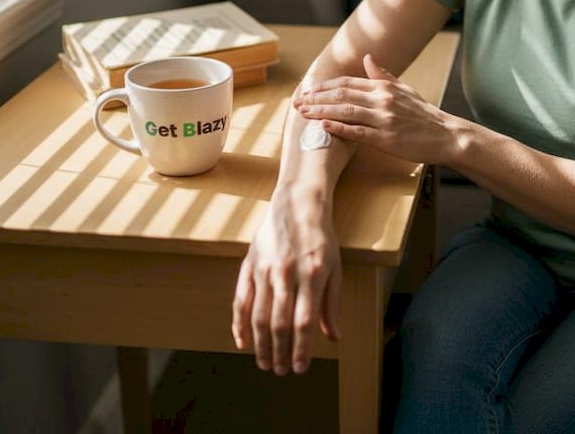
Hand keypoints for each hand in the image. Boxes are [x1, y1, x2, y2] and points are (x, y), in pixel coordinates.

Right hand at [231, 197, 340, 375]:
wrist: (297, 203)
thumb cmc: (321, 238)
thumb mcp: (335, 268)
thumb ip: (332, 303)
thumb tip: (333, 337)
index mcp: (312, 276)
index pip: (304, 323)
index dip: (301, 349)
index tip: (299, 368)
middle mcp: (286, 274)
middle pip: (279, 324)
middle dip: (279, 353)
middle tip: (280, 371)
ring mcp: (264, 270)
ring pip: (259, 317)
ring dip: (261, 345)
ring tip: (264, 363)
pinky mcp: (249, 265)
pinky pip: (240, 301)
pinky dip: (239, 324)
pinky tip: (242, 342)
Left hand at [295, 54, 453, 163]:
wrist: (446, 135)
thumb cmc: (424, 114)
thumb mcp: (405, 90)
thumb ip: (383, 75)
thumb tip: (368, 58)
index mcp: (384, 87)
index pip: (347, 82)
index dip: (325, 86)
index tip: (308, 91)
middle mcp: (382, 99)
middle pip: (341, 94)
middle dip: (316, 98)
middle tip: (297, 101)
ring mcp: (384, 119)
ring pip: (345, 111)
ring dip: (321, 111)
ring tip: (302, 113)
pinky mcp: (386, 138)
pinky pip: (358, 132)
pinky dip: (339, 127)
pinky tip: (324, 125)